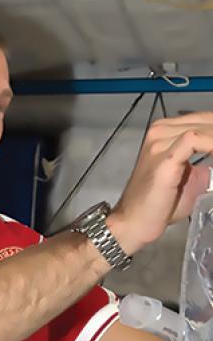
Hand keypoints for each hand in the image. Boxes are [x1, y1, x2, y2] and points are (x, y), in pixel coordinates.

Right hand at [108, 112, 212, 253]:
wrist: (135, 221)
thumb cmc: (161, 203)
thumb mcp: (192, 177)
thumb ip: (208, 163)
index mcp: (165, 131)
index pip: (208, 119)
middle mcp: (160, 130)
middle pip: (209, 120)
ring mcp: (160, 142)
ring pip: (206, 127)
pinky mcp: (164, 157)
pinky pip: (196, 139)